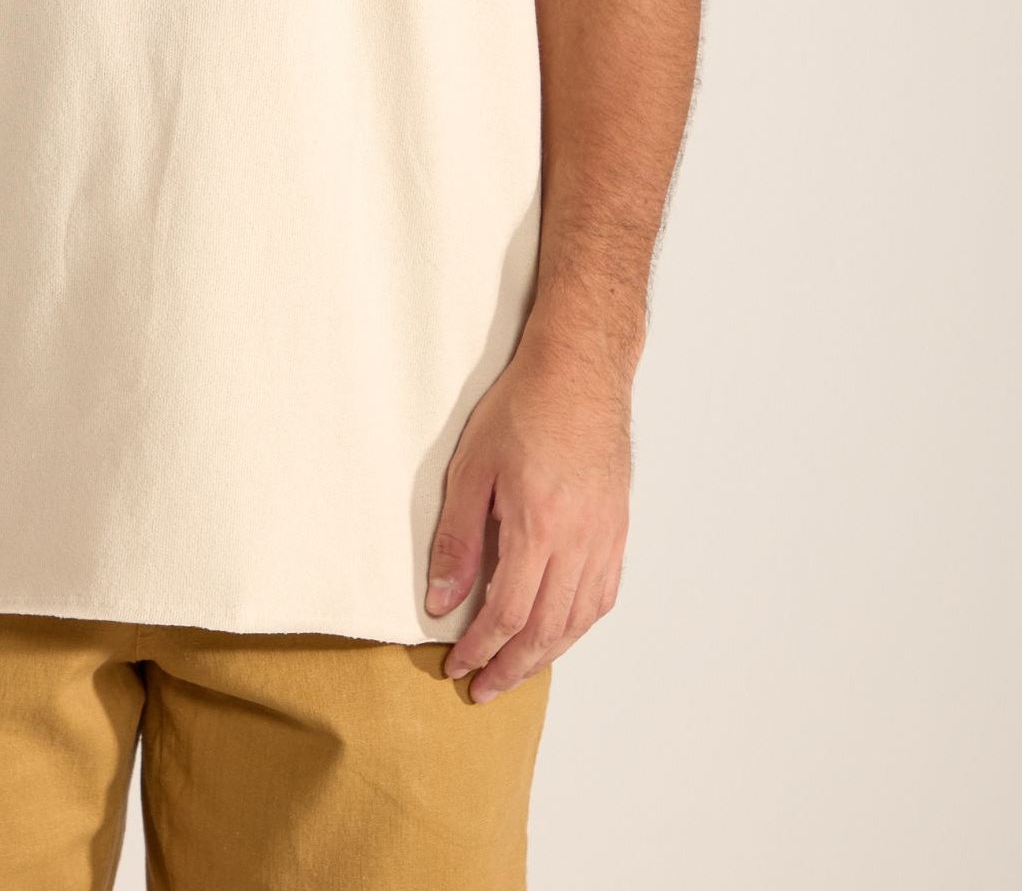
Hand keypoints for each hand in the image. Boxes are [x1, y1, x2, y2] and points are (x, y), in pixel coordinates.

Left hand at [423, 333, 630, 702]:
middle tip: (481, 689)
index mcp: (539, 526)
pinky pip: (602, 597)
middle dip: (510, 668)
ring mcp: (605, 538)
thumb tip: (442, 601)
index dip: (481, 649)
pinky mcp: (618, 529)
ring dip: (545, 655)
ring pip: (578, 620)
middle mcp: (580, 541)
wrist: (580, 372)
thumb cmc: (522, 409)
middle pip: (546, 630)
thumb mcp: (471, 468)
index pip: (508, 613)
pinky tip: (556, 632)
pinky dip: (577, 626)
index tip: (457, 666)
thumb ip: (457, 539)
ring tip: (514, 671)